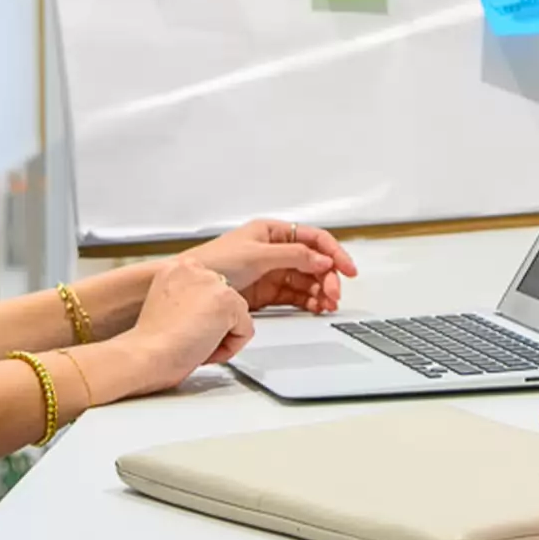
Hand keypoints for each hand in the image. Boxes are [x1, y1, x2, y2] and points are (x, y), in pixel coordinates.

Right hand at [98, 262, 253, 399]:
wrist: (142, 356)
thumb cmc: (148, 345)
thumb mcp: (166, 309)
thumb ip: (188, 302)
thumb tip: (205, 312)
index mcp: (176, 268)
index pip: (208, 290)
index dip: (199, 318)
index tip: (181, 329)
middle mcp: (194, 269)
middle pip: (225, 301)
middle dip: (213, 325)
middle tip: (188, 340)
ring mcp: (212, 283)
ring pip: (237, 316)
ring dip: (220, 337)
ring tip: (193, 345)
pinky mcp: (227, 301)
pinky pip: (246, 331)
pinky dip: (230, 348)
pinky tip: (203, 349)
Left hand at [174, 219, 358, 315]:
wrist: (191, 287)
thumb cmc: (214, 262)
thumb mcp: (257, 254)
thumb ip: (293, 256)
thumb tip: (322, 259)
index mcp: (273, 232)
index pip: (313, 239)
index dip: (334, 252)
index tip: (347, 269)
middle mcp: (275, 250)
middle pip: (314, 262)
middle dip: (328, 277)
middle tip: (334, 293)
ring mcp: (273, 272)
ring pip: (307, 280)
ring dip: (321, 291)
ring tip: (326, 304)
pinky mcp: (268, 292)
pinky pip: (296, 295)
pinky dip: (309, 301)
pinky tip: (316, 307)